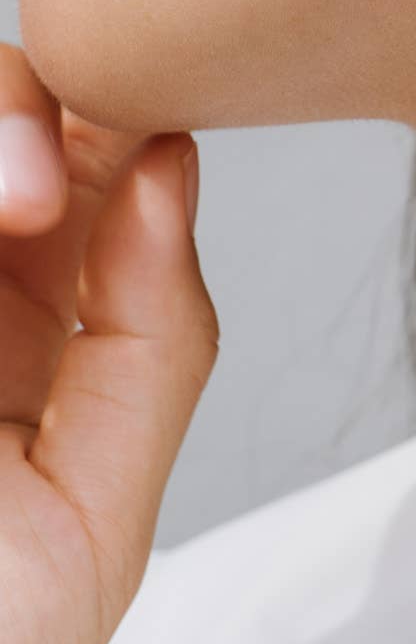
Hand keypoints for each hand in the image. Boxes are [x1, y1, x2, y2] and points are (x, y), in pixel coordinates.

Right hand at [0, 42, 217, 643]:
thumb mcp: (93, 522)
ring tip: (17, 202)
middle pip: (3, 136)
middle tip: (41, 187)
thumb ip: (150, 340)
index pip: (83, 181)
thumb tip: (172, 171)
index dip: (113, 128)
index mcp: (33, 355)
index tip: (141, 131)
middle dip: (33, 121)